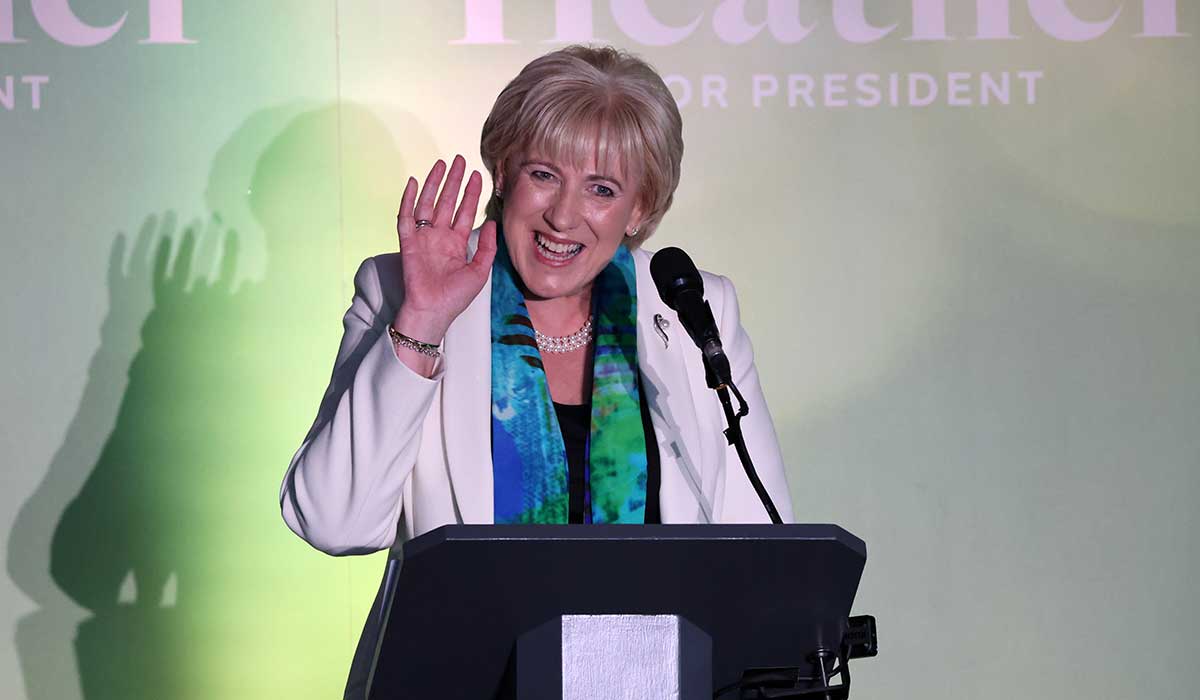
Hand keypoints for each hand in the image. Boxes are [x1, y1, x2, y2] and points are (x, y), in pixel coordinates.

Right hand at [393, 155, 497, 341]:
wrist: (434, 312)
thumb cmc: (456, 297)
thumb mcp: (479, 271)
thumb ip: (486, 246)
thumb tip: (492, 222)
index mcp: (456, 243)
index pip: (464, 211)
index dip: (471, 193)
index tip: (478, 175)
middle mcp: (439, 236)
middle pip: (446, 201)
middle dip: (453, 181)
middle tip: (460, 159)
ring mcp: (423, 238)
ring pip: (427, 203)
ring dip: (433, 183)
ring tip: (442, 164)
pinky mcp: (408, 243)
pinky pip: (406, 217)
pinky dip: (408, 199)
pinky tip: (413, 182)